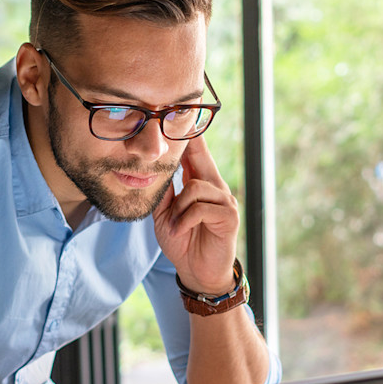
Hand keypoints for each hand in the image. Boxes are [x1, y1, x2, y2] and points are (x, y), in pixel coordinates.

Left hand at [154, 137, 239, 293]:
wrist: (197, 273)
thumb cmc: (183, 242)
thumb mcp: (165, 215)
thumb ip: (164, 192)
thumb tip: (154, 169)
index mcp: (201, 184)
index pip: (196, 153)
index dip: (191, 134)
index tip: (186, 110)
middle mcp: (216, 187)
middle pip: (201, 157)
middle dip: (190, 142)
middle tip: (180, 124)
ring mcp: (225, 201)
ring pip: (195, 187)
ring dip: (178, 208)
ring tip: (173, 225)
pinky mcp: (228, 217)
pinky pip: (200, 208)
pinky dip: (184, 220)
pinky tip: (180, 230)